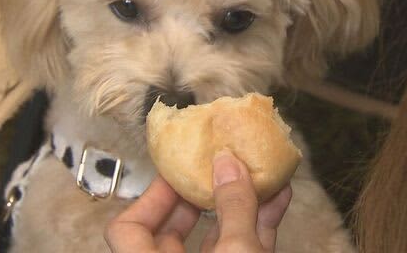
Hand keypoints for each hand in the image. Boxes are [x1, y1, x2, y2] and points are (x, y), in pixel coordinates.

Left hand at [104, 151, 291, 252]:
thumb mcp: (235, 252)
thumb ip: (233, 208)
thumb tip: (227, 162)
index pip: (127, 229)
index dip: (150, 197)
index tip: (178, 169)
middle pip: (174, 228)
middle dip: (201, 192)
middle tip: (218, 163)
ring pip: (218, 237)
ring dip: (240, 202)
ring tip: (258, 169)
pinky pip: (245, 247)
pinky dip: (260, 223)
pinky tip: (280, 195)